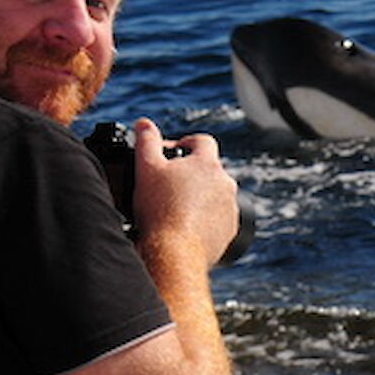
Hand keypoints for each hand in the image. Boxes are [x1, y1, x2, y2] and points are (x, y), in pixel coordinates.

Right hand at [130, 118, 239, 267]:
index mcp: (208, 164)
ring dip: (200, 196)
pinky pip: (219, 218)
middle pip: (210, 170)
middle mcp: (226, 183)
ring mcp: (231, 208)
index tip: (175, 152)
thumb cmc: (159, 208)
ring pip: (216, 195)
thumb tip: (144, 123)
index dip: (187, 142)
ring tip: (177, 207)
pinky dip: (206, 219)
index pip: (203, 141)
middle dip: (192, 173)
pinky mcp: (230, 230)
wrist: (175, 251)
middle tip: (170, 184)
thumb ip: (146, 141)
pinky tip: (187, 225)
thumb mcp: (146, 168)